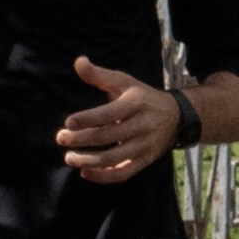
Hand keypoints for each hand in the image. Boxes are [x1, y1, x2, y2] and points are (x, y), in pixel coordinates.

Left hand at [58, 55, 181, 184]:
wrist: (177, 117)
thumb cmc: (143, 97)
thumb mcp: (125, 82)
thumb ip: (100, 75)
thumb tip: (78, 61)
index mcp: (136, 103)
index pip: (110, 113)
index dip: (88, 119)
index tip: (68, 123)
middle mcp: (142, 125)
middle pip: (108, 136)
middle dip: (81, 140)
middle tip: (61, 138)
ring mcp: (144, 145)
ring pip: (114, 158)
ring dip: (88, 161)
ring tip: (69, 158)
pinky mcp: (145, 161)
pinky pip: (124, 173)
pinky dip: (103, 176)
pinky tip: (85, 172)